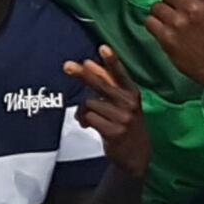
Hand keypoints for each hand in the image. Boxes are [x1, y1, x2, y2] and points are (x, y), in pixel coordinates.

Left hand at [65, 46, 150, 183]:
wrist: (136, 155)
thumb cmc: (126, 124)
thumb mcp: (123, 103)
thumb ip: (107, 83)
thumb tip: (89, 63)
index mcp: (132, 94)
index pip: (120, 74)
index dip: (112, 61)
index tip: (103, 48)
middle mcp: (129, 104)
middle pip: (100, 85)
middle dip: (83, 75)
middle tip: (67, 66)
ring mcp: (122, 118)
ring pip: (90, 104)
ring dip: (82, 110)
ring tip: (86, 118)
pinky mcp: (114, 132)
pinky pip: (89, 118)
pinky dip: (83, 120)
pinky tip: (87, 125)